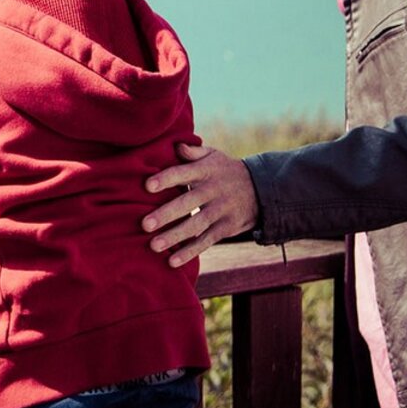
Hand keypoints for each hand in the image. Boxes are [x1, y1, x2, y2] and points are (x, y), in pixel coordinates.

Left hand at [141, 144, 258, 266]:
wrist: (262, 189)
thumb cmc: (225, 171)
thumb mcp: (214, 156)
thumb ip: (193, 151)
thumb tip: (175, 146)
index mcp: (206, 171)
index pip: (183, 173)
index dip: (166, 179)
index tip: (147, 186)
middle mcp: (213, 191)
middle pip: (188, 202)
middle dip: (166, 214)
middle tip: (144, 224)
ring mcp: (221, 210)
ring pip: (196, 225)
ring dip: (175, 236)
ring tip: (154, 246)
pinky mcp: (226, 228)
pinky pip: (206, 241)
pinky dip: (190, 252)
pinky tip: (173, 262)